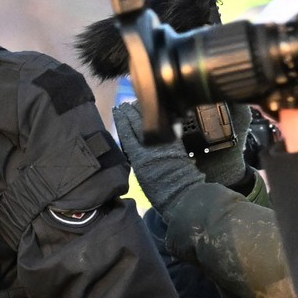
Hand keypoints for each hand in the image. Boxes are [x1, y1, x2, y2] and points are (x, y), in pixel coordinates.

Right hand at [113, 100, 205, 215]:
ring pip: (151, 121)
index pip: (126, 132)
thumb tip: (131, 142)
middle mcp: (149, 145)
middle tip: (124, 105)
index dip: (121, 120)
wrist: (180, 192)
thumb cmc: (157, 190)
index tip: (116, 111)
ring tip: (136, 105)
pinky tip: (152, 113)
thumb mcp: (139, 173)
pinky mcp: (174, 140)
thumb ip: (134, 155)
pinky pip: (162, 124)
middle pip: (137, 122)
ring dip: (142, 111)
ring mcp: (163, 141)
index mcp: (138, 155)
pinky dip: (156, 117)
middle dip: (130, 112)